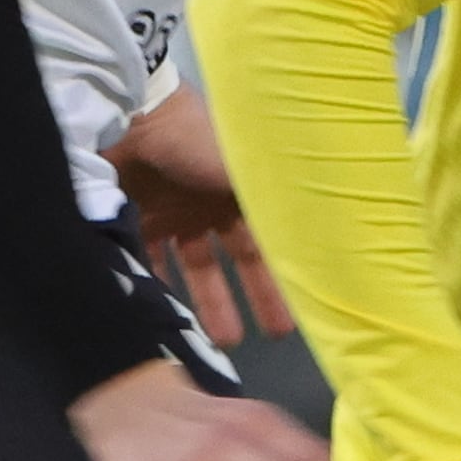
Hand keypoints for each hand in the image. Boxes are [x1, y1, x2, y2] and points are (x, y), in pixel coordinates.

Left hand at [109, 83, 288, 350]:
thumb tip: (329, 242)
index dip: (288, 272)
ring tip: (222, 343)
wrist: (131, 117)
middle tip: (271, 337)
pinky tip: (168, 319)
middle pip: (239, 258)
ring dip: (211, 302)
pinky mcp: (139, 219)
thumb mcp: (248, 174)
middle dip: (256, 295)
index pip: (271, 238)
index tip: (306, 309)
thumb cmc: (195, 143)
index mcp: (242, 189)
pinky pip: (152, 261)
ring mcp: (175, 212)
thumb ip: (281, 209)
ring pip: (198, 267)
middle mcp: (212, 202)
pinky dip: (159, 287)